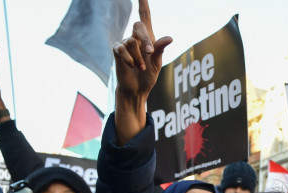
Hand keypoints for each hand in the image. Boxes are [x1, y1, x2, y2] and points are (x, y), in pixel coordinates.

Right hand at [112, 0, 171, 144]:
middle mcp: (135, 37)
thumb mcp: (157, 63)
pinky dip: (129, 59)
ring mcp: (125, 44)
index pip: (145, 16)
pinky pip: (121, 49)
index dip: (143, 4)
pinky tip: (132, 66)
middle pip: (138, 26)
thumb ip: (161, 49)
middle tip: (151, 52)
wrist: (137, 90)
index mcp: (148, 38)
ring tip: (141, 68)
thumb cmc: (148, 76)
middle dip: (146, 39)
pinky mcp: (117, 51)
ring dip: (138, 57)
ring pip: (132, 41)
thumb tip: (170, 38)